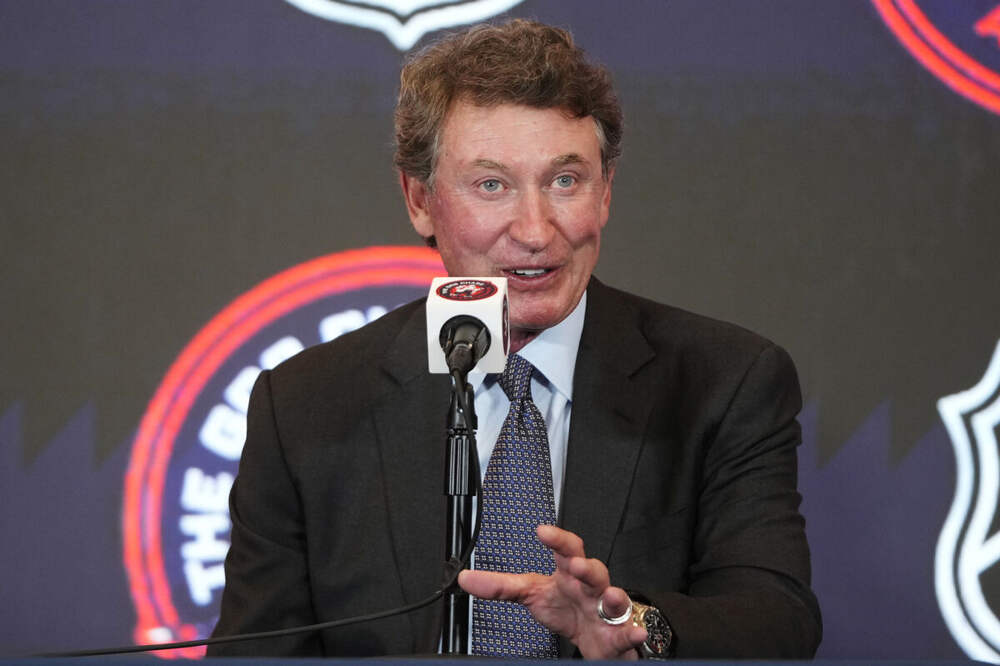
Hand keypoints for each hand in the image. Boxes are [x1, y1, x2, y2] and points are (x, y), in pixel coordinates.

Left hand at [458, 524, 647, 658]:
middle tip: (573, 564)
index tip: (542, 530)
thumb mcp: (532, 593)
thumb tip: (466, 579)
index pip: (565, 549)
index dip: (556, 539)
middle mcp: (590, 587)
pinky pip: (628, 631)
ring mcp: (607, 610)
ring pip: (615, 597)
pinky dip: (632, 632)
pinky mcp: (618, 635)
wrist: (596, 636)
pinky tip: (634, 632)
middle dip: (585, 566)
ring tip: (608, 595)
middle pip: (592, 569)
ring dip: (613, 595)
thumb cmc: (566, 606)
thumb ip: (501, 586)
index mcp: (568, 574)